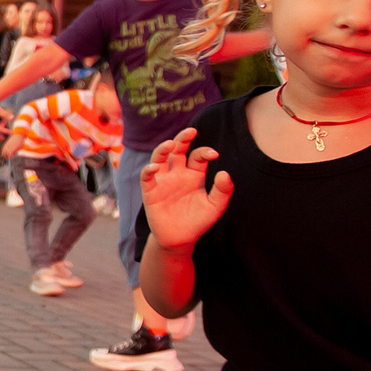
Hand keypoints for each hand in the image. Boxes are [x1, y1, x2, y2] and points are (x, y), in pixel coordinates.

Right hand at [138, 128, 231, 250]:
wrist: (180, 239)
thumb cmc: (198, 221)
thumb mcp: (215, 207)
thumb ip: (223, 190)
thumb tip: (224, 172)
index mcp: (194, 174)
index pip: (198, 156)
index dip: (205, 152)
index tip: (214, 154)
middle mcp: (178, 173)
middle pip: (178, 150)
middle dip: (183, 138)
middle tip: (191, 131)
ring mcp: (163, 181)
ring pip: (160, 157)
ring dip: (163, 148)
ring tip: (171, 144)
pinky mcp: (150, 191)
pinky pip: (147, 176)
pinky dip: (149, 170)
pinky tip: (155, 167)